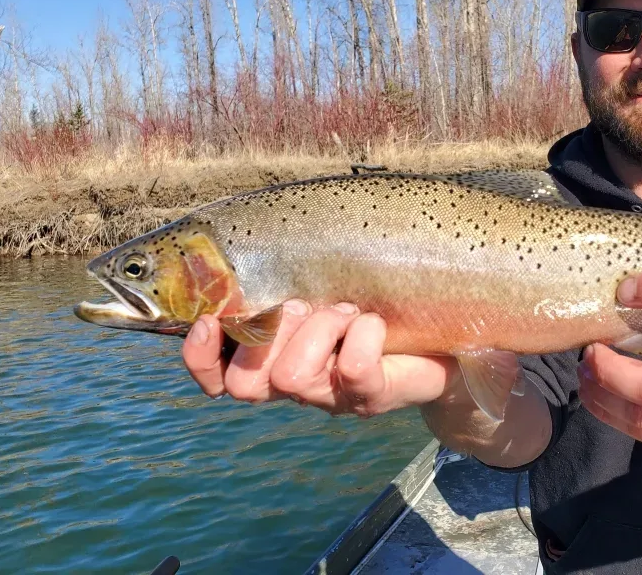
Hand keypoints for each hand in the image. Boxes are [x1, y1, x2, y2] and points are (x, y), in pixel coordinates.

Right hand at [181, 299, 456, 416]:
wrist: (442, 340)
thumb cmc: (374, 303)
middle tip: (307, 306)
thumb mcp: (322, 285)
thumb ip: (285, 277)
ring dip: (320, 328)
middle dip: (269, 332)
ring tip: (348, 311)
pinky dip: (363, 334)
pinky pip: (352, 368)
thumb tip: (245, 244)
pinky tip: (374, 323)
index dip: (200, 358)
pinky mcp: (371, 398)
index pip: (215, 378)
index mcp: (274, 359)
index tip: (207, 322)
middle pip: (245, 383)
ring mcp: (331, 398)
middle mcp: (296, 385)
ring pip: (291, 375)